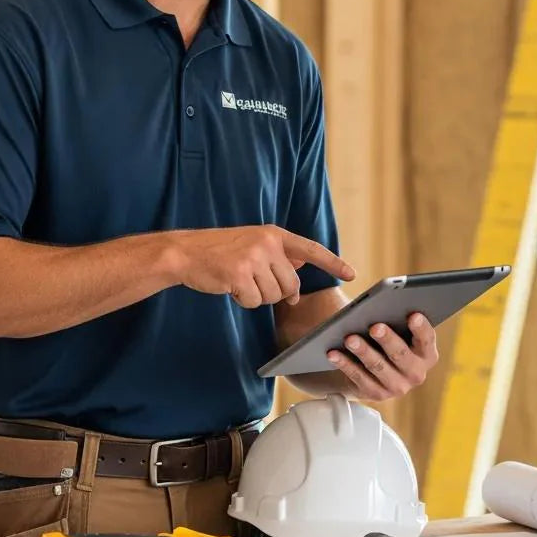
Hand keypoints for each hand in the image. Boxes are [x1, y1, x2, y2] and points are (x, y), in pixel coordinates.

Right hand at [175, 226, 354, 307]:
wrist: (185, 252)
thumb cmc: (220, 252)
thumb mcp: (253, 244)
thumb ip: (278, 255)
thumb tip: (300, 267)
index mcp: (274, 235)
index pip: (311, 249)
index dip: (332, 262)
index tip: (351, 273)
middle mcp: (267, 244)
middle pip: (291, 284)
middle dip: (276, 292)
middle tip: (253, 282)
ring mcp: (253, 258)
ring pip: (273, 296)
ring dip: (256, 296)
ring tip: (238, 280)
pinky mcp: (239, 275)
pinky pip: (253, 302)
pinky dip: (242, 301)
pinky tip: (229, 287)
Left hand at [326, 312, 437, 400]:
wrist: (374, 370)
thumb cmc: (389, 341)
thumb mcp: (399, 331)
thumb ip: (398, 321)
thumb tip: (383, 306)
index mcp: (427, 354)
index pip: (427, 339)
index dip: (421, 328)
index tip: (413, 315)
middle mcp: (416, 374)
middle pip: (401, 355)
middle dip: (387, 340)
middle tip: (375, 327)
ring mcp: (397, 387)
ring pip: (378, 367)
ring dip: (363, 351)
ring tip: (350, 338)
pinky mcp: (376, 395)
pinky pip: (358, 378)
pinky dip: (345, 364)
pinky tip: (334, 353)